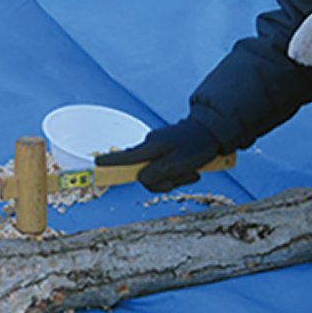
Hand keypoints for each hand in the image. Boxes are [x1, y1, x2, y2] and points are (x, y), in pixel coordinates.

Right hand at [95, 119, 221, 191]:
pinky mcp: (167, 148)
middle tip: (186, 177)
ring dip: (175, 178)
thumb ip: (156, 174)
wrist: (215, 131)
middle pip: (145, 172)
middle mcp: (151, 145)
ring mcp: (159, 147)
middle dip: (163, 181)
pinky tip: (193, 170)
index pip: (126, 157)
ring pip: (158, 172)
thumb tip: (140, 179)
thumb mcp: (177, 165)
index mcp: (151, 148)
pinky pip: (167, 167)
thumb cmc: (197, 147)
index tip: (96, 162)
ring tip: (193, 172)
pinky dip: (179, 172)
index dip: (111, 161)